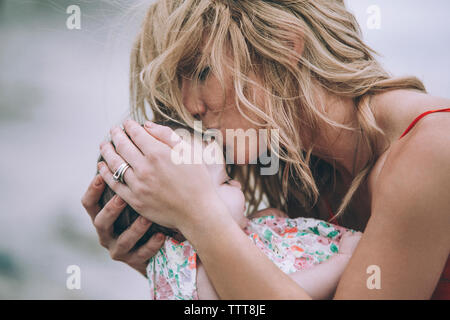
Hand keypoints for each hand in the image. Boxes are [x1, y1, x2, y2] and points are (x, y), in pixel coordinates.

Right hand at [81, 174, 164, 275]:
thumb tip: (132, 152)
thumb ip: (129, 182)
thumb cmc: (143, 214)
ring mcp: (118, 248)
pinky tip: (160, 235)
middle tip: (122, 197)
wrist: (153, 250)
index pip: (88, 203)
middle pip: (100, 221)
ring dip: (134, 228)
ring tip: (146, 218)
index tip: (101, 173)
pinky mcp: (133, 261)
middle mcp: (106, 233)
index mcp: (102, 215)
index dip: (92, 189)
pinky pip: (141, 254)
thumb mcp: (133, 200)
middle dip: (111, 209)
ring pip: (122, 240)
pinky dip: (150, 244)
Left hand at [97, 119, 217, 231]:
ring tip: (104, 145)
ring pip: (115, 163)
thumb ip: (167, 135)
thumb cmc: (198, 180)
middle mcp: (144, 167)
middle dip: (116, 135)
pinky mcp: (134, 200)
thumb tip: (147, 125)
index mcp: (158, 153)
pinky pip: (115, 183)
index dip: (130, 126)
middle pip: (123, 146)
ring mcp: (137, 184)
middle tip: (113, 130)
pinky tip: (102, 166)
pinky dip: (106, 173)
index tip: (127, 123)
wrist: (198, 212)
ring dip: (107, 151)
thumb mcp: (188, 152)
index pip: (137, 133)